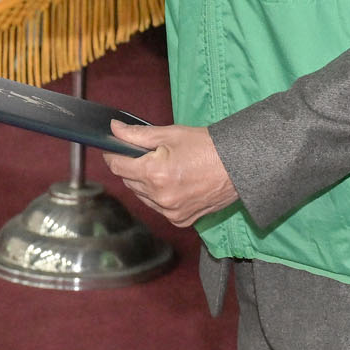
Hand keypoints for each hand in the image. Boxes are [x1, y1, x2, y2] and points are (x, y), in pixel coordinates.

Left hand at [101, 123, 238, 226]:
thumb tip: (113, 129)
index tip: (113, 148)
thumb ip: (137, 134)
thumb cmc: (206, 146)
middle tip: (143, 154)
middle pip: (128, 181)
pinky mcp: (180, 220)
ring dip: (143, 182)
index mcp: (154, 174)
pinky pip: (158, 208)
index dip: (112, 155)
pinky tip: (171, 182)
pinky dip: (158, 196)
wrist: (237, 166)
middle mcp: (159, 197)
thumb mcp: (170, 134)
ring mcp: (170, 211)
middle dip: (131, 167)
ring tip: (161, 167)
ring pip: (142, 196)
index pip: (118, 166)